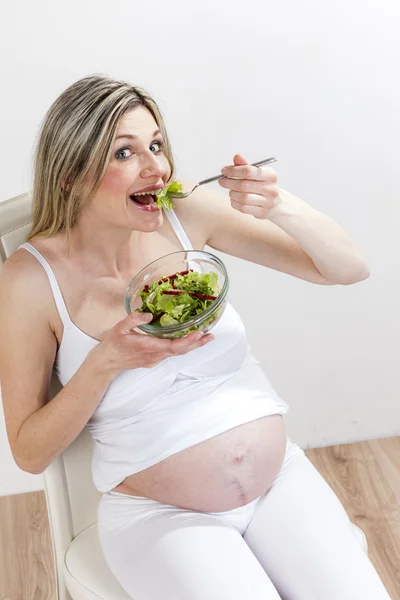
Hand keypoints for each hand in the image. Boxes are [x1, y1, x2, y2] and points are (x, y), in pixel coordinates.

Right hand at [91, 311, 213, 376]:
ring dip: (192, 345)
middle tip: (210, 335)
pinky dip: (183, 346)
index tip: (198, 333)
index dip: (187, 341)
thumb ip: (133, 319)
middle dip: (196, 343)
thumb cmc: (112, 345)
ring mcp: (155, 359)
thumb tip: (148, 313)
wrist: (106, 362)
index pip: (172, 346)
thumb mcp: (119, 328)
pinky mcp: (154, 359)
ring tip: (205, 336)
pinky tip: (189, 339)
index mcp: (147, 347)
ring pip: (177, 353)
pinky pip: (172, 353)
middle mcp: (154, 355)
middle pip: (180, 351)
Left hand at [218, 154, 280, 218]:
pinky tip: (234, 199)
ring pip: (243, 198)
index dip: (233, 170)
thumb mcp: (257, 173)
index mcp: (270, 175)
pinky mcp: (262, 212)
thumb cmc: (262, 185)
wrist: (275, 204)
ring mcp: (268, 202)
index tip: (224, 171)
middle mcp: (271, 188)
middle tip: (221, 181)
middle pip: (243, 185)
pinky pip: (243, 208)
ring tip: (230, 191)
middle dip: (229, 182)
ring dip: (232, 193)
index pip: (248, 171)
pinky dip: (234, 203)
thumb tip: (236, 157)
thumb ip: (245, 166)